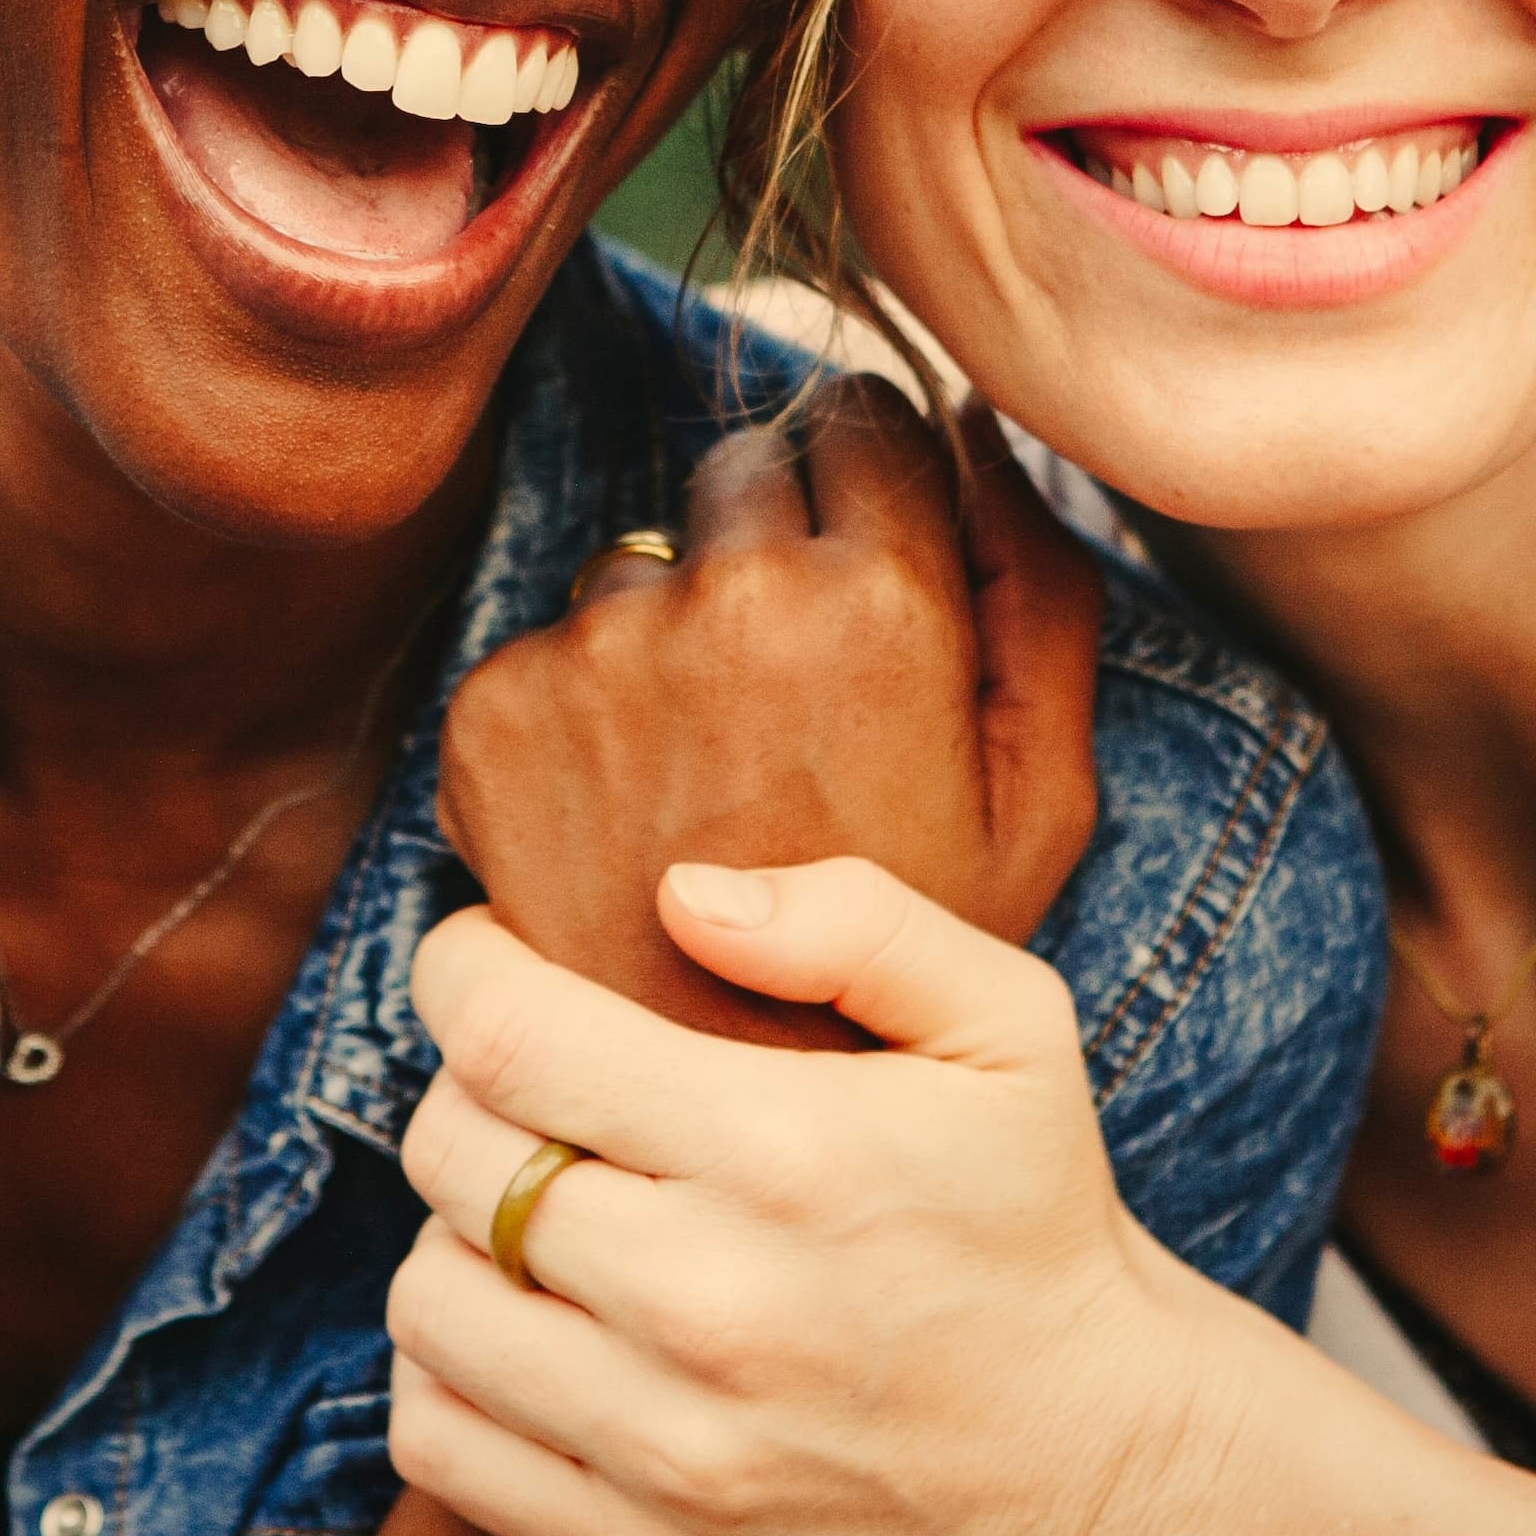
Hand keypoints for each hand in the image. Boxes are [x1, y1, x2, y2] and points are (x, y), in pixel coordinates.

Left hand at [383, 860, 1260, 1535]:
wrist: (1103, 1470)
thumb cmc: (1035, 1221)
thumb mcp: (1009, 1025)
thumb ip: (856, 921)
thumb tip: (680, 895)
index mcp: (787, 1153)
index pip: (512, 1041)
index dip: (461, 974)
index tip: (486, 958)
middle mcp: (711, 1305)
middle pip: (451, 1156)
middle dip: (464, 1085)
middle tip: (529, 1078)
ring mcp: (671, 1446)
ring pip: (428, 1300)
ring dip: (456, 1230)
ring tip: (532, 1206)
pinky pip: (441, 1443)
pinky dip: (447, 1373)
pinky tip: (524, 1326)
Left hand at [437, 387, 1098, 1042]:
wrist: (731, 1121)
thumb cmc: (909, 969)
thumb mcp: (1039, 798)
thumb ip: (1040, 592)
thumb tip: (981, 428)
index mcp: (881, 603)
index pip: (862, 415)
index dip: (874, 485)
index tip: (871, 563)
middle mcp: (730, 601)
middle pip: (742, 468)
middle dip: (770, 548)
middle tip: (791, 705)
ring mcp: (598, 653)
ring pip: (636, 564)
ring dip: (667, 635)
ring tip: (708, 787)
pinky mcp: (494, 713)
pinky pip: (545, 651)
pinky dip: (577, 716)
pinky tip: (626, 826)